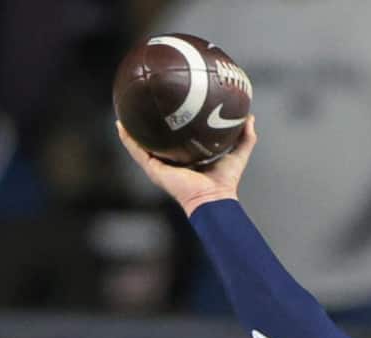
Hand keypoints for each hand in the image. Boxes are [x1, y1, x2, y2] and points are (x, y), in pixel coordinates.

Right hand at [115, 110, 255, 214]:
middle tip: (141, 106)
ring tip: (122, 113)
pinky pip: (137, 152)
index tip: (166, 109)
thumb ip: (245, 137)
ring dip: (130, 131)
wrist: (213, 199)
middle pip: (155, 141)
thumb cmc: (225, 182)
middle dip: (147, 126)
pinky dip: (127, 140)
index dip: (170, 126)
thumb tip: (250, 117)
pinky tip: (120, 125)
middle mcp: (170, 162)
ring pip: (140, 145)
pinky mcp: (154, 170)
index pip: (175, 140)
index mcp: (185, 159)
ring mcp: (159, 166)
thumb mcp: (237, 154)